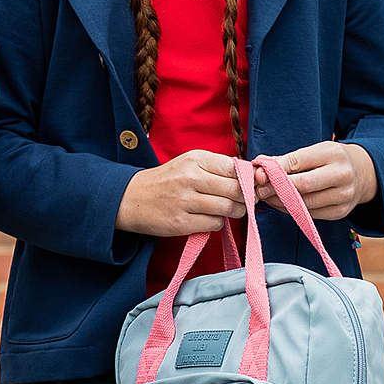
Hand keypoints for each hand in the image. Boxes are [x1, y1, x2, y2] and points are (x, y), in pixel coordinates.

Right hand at [116, 149, 242, 236]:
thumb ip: (218, 168)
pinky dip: (217, 223)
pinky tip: (208, 218)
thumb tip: (252, 175)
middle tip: (245, 201)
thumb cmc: (167, 181)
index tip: (251, 185)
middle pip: (235, 189)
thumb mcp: (189, 164)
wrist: (132, 198)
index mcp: (195, 159)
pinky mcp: (181, 222)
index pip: (235, 168)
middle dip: (246, 197)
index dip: (248, 179)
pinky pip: (214, 224)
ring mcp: (184, 201)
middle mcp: (190, 178)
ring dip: (234, 212)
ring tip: (229, 210)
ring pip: (228, 208)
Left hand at [257, 142, 376, 221]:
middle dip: (276, 189)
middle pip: (302, 186)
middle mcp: (342, 175)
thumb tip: (259, 166)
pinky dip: (292, 210)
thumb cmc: (331, 160)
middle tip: (259, 190)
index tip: (258, 175)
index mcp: (333, 154)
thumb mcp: (315, 151)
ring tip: (267, 197)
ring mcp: (343, 196)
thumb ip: (288, 159)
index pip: (298, 162)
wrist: (363, 173)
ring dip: (281, 202)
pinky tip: (281, 205)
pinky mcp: (340, 212)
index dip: (275, 170)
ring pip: (304, 204)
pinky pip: (310, 215)